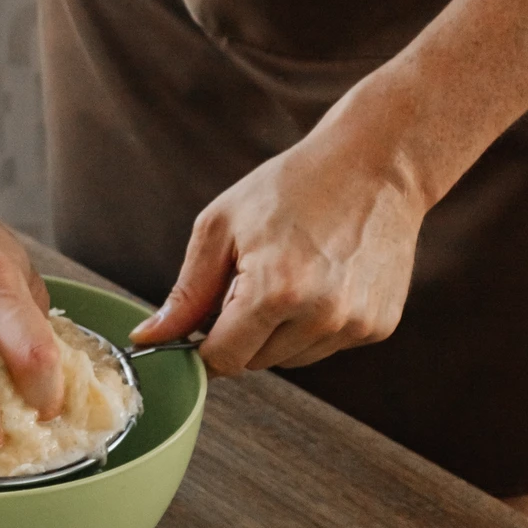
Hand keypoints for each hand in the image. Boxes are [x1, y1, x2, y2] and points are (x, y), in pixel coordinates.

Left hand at [129, 133, 426, 373]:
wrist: (378, 164)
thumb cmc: (293, 186)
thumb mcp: (222, 226)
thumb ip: (187, 292)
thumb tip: (149, 338)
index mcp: (275, 291)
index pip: (223, 359)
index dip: (202, 348)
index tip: (197, 331)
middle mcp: (320, 316)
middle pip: (255, 362)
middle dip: (239, 334)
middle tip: (247, 282)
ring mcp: (354, 325)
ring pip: (289, 359)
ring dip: (276, 332)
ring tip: (289, 275)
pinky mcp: (378, 326)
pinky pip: (324, 346)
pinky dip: (312, 325)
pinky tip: (321, 280)